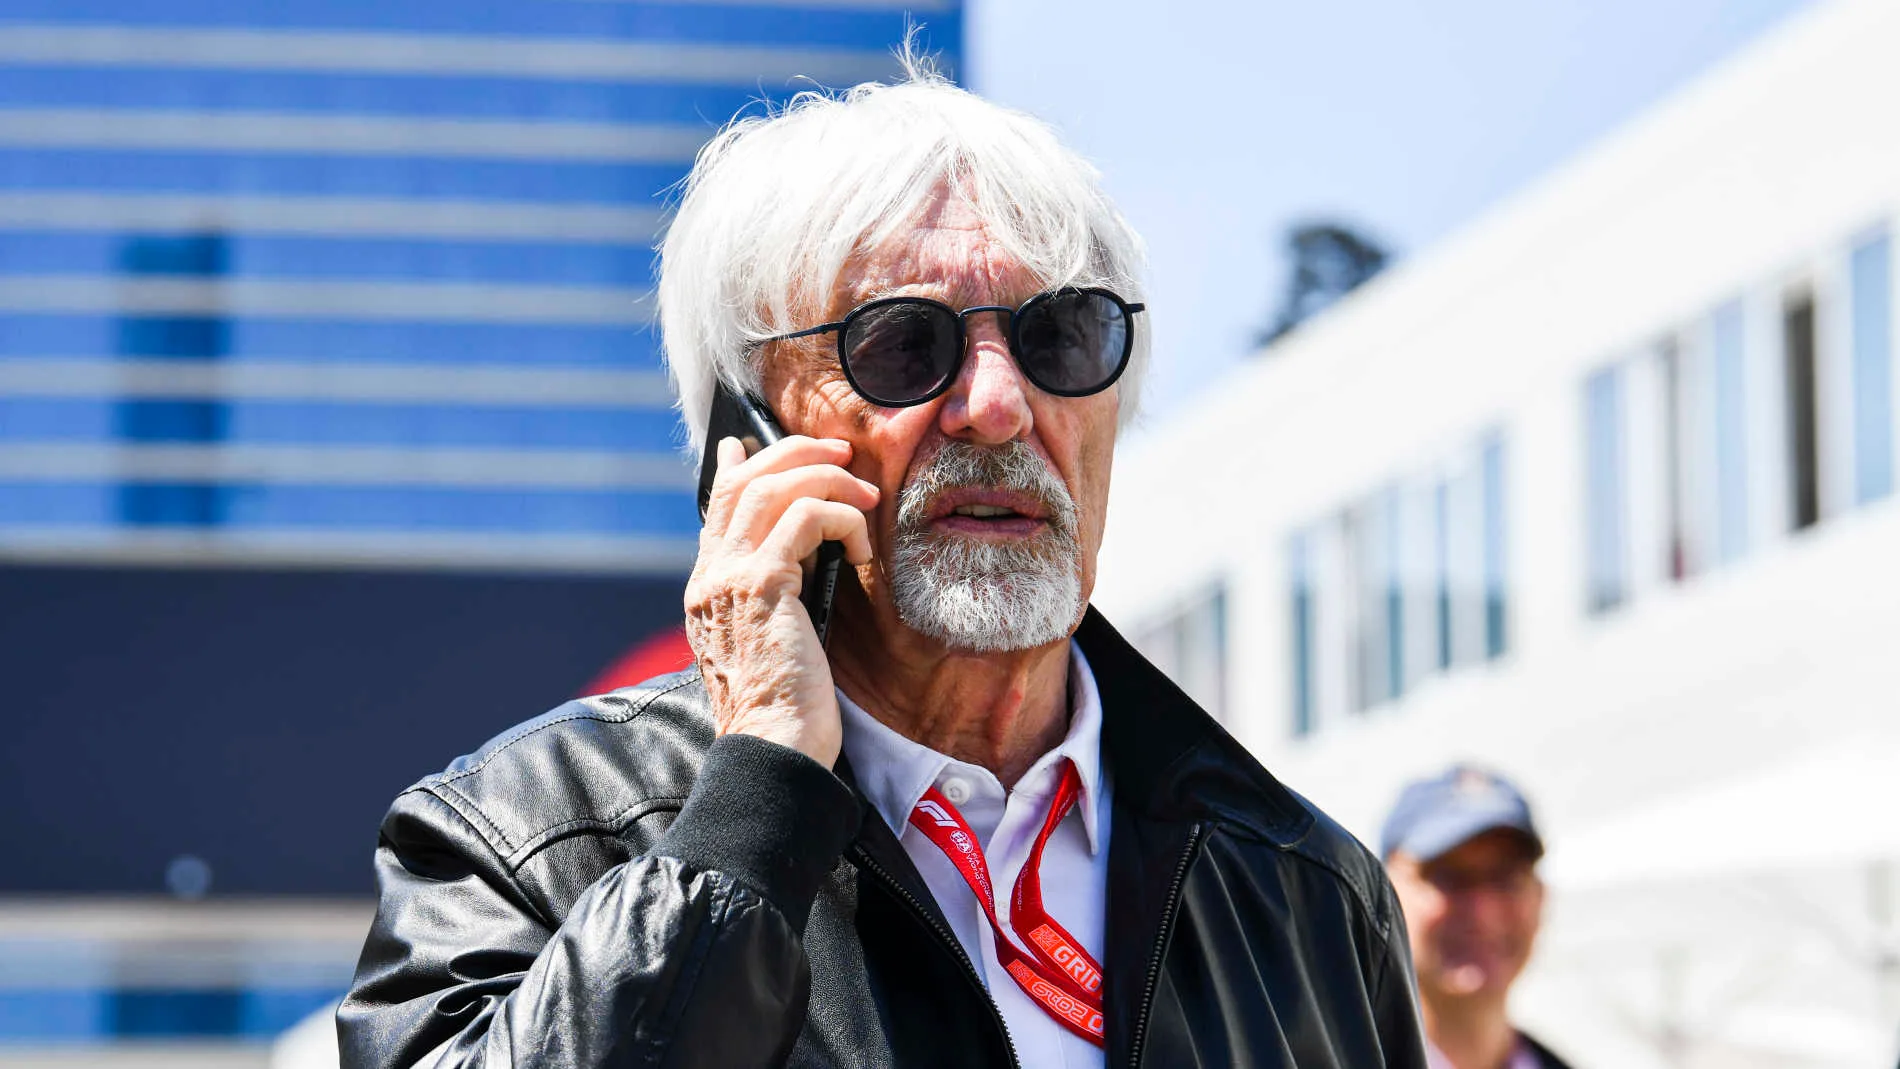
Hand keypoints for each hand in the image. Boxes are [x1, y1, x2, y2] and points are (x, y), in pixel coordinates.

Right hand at [686, 435, 877, 766]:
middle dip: (794, 453)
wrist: (773, 748)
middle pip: (742, 481)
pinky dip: (843, 517)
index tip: (744, 444)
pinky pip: (806, 518)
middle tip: (840, 452)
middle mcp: (710, 577)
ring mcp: (730, 578)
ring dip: (827, 477)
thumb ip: (773, 595)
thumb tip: (800, 557)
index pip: (715, 508)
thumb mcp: (771, 640)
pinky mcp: (763, 585)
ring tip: (866, 493)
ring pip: (772, 487)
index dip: (735, 468)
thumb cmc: (785, 708)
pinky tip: (863, 549)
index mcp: (707, 590)